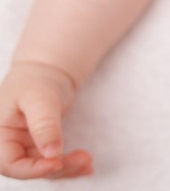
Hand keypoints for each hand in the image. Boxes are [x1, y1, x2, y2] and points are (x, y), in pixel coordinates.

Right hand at [0, 62, 91, 178]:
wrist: (45, 73)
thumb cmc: (36, 81)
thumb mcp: (40, 100)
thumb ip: (44, 125)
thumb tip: (52, 153)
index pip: (9, 164)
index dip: (32, 169)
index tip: (57, 162)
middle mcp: (8, 145)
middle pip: (29, 169)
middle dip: (57, 168)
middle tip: (84, 160)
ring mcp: (24, 148)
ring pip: (43, 168)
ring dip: (66, 168)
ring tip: (88, 161)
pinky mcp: (39, 148)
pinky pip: (52, 162)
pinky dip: (69, 165)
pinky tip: (87, 166)